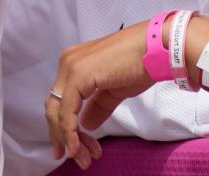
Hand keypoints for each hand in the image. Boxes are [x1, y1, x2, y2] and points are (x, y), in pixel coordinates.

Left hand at [46, 22, 151, 169]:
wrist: (154, 49)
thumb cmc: (139, 64)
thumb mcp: (113, 90)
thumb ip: (97, 106)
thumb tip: (85, 124)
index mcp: (74, 63)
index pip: (59, 100)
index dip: (63, 128)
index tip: (72, 150)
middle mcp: (67, 62)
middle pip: (54, 107)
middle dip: (63, 137)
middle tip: (77, 158)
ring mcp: (71, 67)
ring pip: (57, 110)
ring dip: (68, 138)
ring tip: (83, 157)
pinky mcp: (79, 74)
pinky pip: (67, 110)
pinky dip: (69, 131)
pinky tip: (76, 147)